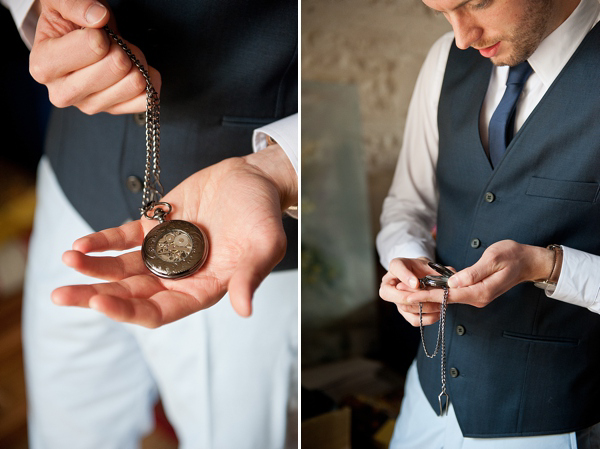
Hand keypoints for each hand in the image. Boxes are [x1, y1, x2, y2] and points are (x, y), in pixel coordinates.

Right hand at [29, 0, 160, 113]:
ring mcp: (90, 106)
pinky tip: (133, 68)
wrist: (74, 38)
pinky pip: (146, 98)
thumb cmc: (68, 21)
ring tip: (118, 53)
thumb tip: (98, 17)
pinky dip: (147, 78)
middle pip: (118, 66)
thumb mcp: (60, 2)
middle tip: (110, 42)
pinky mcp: (114, 111)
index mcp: (44, 67)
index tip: (94, 31)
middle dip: (121, 46)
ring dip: (135, 60)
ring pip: (135, 82)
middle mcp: (64, 93)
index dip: (102, 32)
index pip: (96, 47)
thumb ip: (73, 4)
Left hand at [52, 145, 297, 326]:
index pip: (160, 311)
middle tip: (60, 296)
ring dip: (93, 268)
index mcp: (202, 289)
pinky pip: (123, 238)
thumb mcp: (265, 245)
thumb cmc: (263, 215)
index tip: (100, 302)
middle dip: (95, 296)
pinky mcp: (156, 225)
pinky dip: (103, 241)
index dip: (129, 311)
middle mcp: (179, 276)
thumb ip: (250, 276)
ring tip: (66, 260)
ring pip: (121, 268)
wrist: (253, 179)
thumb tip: (244, 309)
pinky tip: (82, 243)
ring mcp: (164, 251)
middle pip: (131, 294)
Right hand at [379, 257, 445, 325]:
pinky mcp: (404, 312)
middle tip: (432, 297)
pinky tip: (438, 313)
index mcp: (395, 267)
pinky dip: (427, 318)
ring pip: (405, 308)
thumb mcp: (428, 263)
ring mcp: (395, 300)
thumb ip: (435, 268)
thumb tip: (448, 273)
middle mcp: (390, 284)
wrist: (422, 276)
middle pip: (394, 294)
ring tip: (440, 304)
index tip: (416, 283)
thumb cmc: (423, 268)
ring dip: (424, 308)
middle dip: (415, 298)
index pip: (396, 268)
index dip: (405, 277)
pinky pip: (413, 319)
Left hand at [405, 240, 554, 308]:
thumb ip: (473, 272)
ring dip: (428, 297)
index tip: (409, 295)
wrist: (529, 262)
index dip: (427, 295)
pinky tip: (424, 290)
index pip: (448, 295)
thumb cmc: (513, 256)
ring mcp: (477, 297)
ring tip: (406, 294)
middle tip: (399, 296)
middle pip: (445, 300)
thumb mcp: (493, 258)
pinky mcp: (476, 293)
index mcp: (481, 291)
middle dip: (422, 298)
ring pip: (448, 298)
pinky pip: (454, 295)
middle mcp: (478, 298)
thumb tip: (453, 282)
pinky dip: (439, 293)